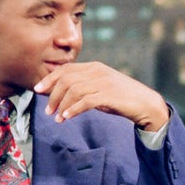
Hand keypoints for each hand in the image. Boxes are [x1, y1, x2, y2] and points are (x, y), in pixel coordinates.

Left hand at [34, 62, 169, 130]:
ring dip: (62, 105)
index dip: (49, 79)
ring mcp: (104, 82)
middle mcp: (98, 71)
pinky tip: (67, 117)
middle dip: (53, 95)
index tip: (38, 90)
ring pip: (73, 90)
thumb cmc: (122, 98)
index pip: (66, 69)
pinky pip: (85, 101)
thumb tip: (61, 94)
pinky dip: (74, 109)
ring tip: (58, 118)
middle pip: (66, 79)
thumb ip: (84, 87)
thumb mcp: (101, 88)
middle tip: (48, 110)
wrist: (146, 104)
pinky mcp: (109, 95)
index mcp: (94, 67)